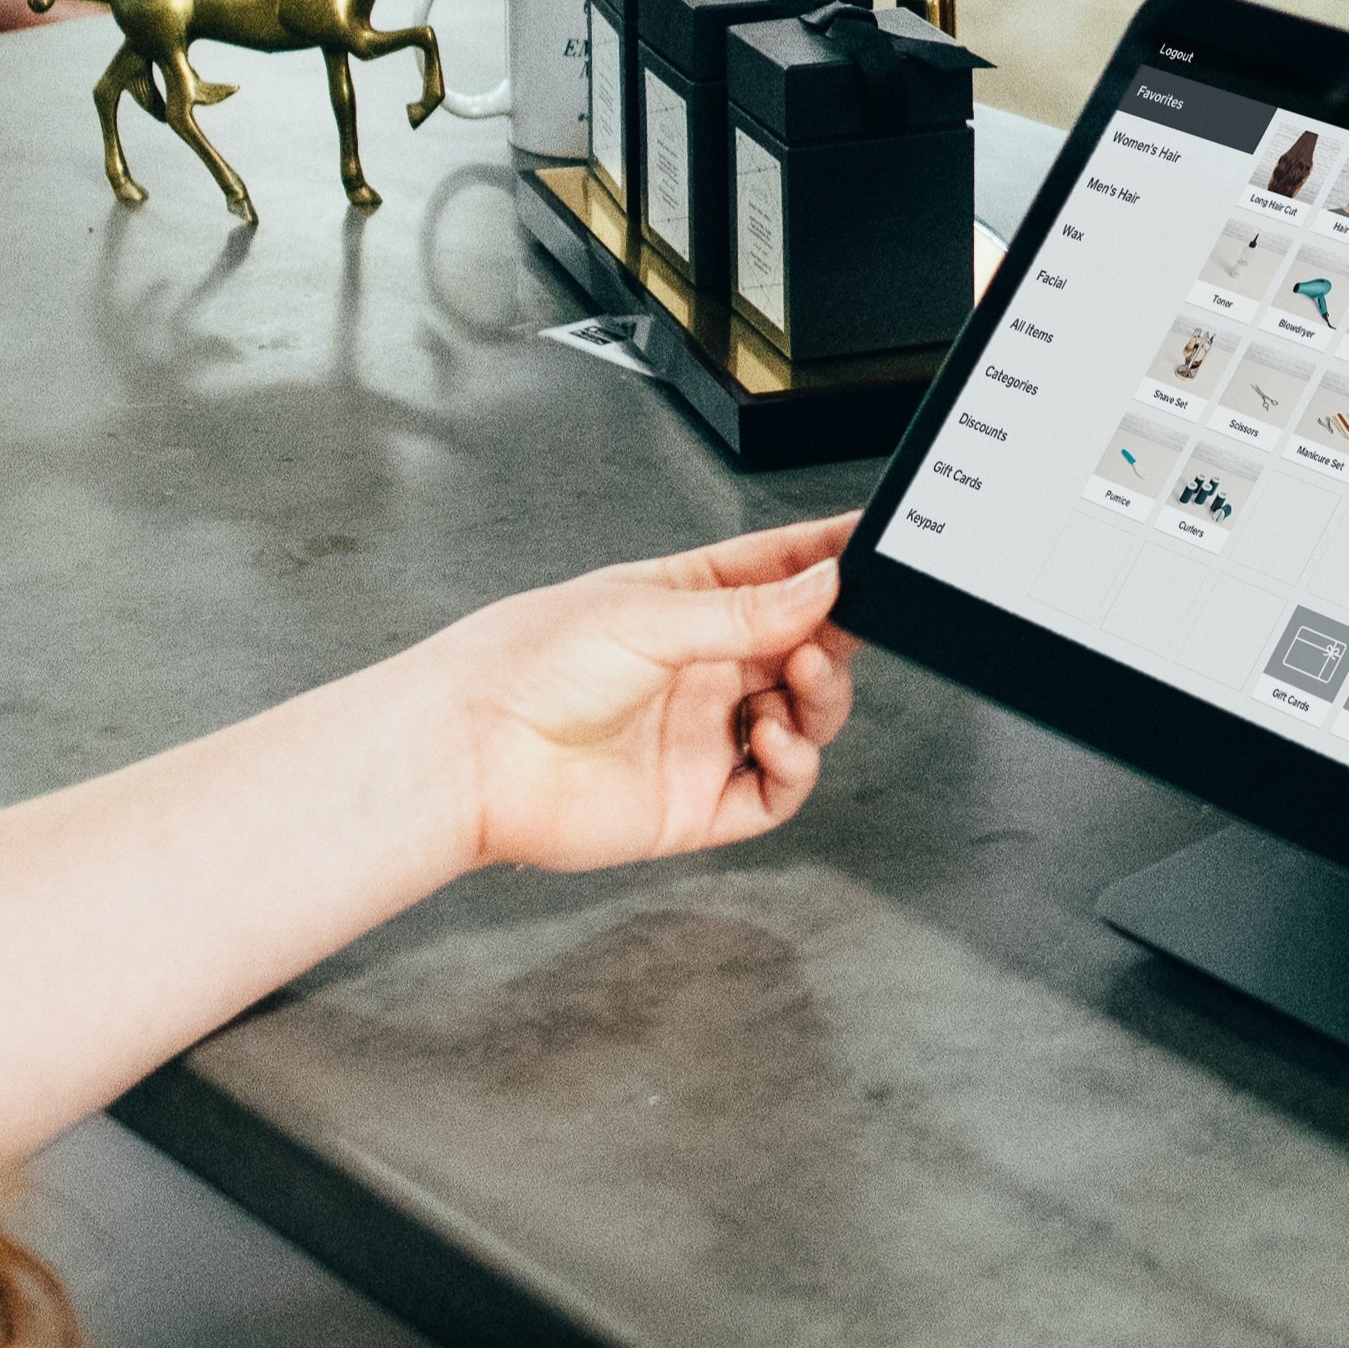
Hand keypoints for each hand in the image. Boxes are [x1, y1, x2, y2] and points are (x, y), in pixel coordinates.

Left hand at [424, 517, 860, 878]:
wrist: (474, 755)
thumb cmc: (529, 666)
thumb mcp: (648, 616)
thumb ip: (745, 609)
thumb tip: (824, 584)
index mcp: (683, 603)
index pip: (775, 571)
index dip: (826, 558)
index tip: (873, 545)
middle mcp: (700, 669)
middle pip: (802, 647)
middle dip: (835, 635)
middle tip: (846, 626)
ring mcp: (703, 736)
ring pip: (801, 716)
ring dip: (820, 697)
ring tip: (799, 678)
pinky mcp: (699, 802)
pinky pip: (775, 789)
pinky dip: (795, 765)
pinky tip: (776, 738)